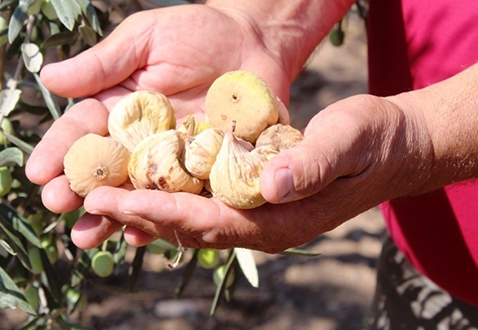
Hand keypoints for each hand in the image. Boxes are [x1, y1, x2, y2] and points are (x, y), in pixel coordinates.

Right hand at [26, 5, 291, 247]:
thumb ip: (102, 64)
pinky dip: (160, 219)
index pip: (80, 132)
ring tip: (86, 236)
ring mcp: (169, 162)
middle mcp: (137, 141)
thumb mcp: (145, 40)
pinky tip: (139, 236)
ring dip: (110, 215)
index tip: (37, 173)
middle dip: (77, 190)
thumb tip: (48, 77)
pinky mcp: (203, 174)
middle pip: (102, 171)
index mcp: (116, 109)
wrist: (256, 42)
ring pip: (134, 194)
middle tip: (56, 205)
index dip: (58, 151)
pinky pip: (181, 201)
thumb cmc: (196, 32)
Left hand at [79, 94, 434, 251]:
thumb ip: (310, 162)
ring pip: (187, 222)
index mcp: (279, 220)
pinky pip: (198, 207)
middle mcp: (260, 227)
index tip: (117, 198)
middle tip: (89, 198)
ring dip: (142, 211)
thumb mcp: (347, 140)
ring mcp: (254, 218)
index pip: (209, 220)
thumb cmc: (371, 140)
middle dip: (137, 213)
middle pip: (188, 227)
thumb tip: (271, 182)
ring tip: (99, 198)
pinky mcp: (249, 203)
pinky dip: (164, 201)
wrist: (389, 149)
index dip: (161, 210)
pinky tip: (135, 193)